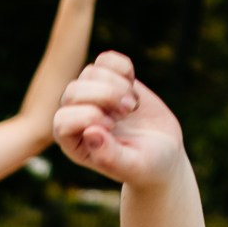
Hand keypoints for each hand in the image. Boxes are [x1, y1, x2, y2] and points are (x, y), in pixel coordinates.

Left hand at [53, 51, 184, 188]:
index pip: (62, 119)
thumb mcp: (132, 167)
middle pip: (74, 90)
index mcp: (73, 143)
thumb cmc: (146, 166)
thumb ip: (109, 157)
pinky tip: (133, 85)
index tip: (113, 126)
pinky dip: (122, 67)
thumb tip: (90, 132)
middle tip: (128, 111)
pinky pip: (106, 59)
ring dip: (117, 84)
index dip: (88, 116)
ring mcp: (92, 96)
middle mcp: (77, 117)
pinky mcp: (111, 81)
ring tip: (132, 105)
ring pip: (90, 72)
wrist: (164, 152)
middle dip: (105, 95)